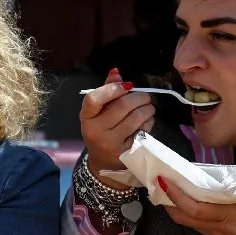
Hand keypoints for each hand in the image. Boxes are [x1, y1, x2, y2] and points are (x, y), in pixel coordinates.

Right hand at [79, 68, 153, 187]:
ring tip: (148, 107)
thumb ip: (106, 91)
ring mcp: (111, 143)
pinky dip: (149, 122)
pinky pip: (143, 130)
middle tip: (145, 97)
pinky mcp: (126, 152)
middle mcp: (96, 131)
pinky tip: (147, 121)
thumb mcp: (98, 113)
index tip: (127, 86)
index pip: (94, 99)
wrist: (103, 162)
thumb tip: (116, 72)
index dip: (113, 88)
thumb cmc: (101, 131)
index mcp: (86, 118)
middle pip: (122, 105)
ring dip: (148, 108)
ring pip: (136, 117)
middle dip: (139, 97)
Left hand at [156, 160, 235, 234]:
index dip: (175, 195)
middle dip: (168, 202)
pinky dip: (194, 217)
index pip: (193, 207)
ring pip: (192, 224)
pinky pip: (203, 229)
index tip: (162, 181)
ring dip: (179, 210)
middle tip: (160, 184)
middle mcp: (218, 230)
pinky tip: (200, 206)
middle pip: (184, 218)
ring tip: (174, 191)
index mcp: (229, 218)